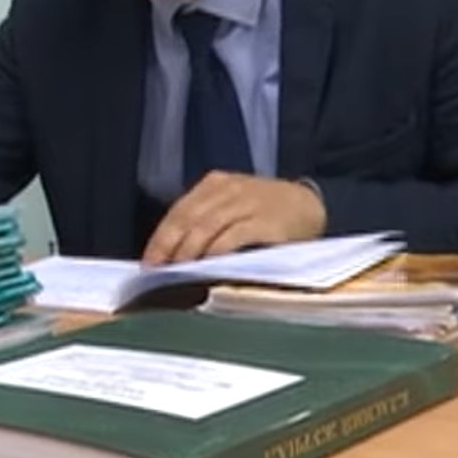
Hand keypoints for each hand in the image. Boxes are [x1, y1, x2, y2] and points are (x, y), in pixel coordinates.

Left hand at [142, 172, 326, 265]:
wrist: (309, 205)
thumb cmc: (264, 213)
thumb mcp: (233, 207)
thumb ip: (207, 223)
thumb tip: (171, 255)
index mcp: (215, 184)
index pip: (179, 211)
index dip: (160, 238)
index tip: (148, 263)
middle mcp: (228, 189)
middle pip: (189, 218)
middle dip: (169, 247)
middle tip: (157, 272)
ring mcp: (248, 202)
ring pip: (207, 227)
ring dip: (188, 252)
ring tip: (176, 274)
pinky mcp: (266, 221)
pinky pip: (234, 236)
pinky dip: (216, 252)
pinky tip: (206, 266)